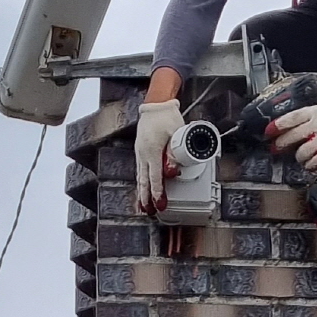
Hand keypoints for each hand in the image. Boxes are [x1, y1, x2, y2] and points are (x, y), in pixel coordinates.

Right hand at [133, 97, 185, 211]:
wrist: (156, 105)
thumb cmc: (166, 117)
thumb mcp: (176, 133)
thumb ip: (175, 152)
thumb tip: (172, 170)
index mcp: (151, 150)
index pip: (154, 176)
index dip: (157, 191)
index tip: (159, 202)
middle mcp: (143, 153)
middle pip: (143, 180)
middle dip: (146, 197)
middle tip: (149, 211)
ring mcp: (140, 152)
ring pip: (140, 176)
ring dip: (141, 191)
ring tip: (142, 205)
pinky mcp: (141, 150)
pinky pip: (140, 169)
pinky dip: (141, 181)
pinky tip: (141, 188)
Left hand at [269, 99, 316, 170]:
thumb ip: (305, 117)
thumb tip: (285, 127)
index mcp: (314, 112)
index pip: (291, 118)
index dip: (277, 126)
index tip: (268, 132)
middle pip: (292, 136)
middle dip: (281, 144)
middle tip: (276, 148)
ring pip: (302, 152)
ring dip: (298, 157)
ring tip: (300, 157)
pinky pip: (315, 162)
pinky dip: (310, 164)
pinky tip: (310, 163)